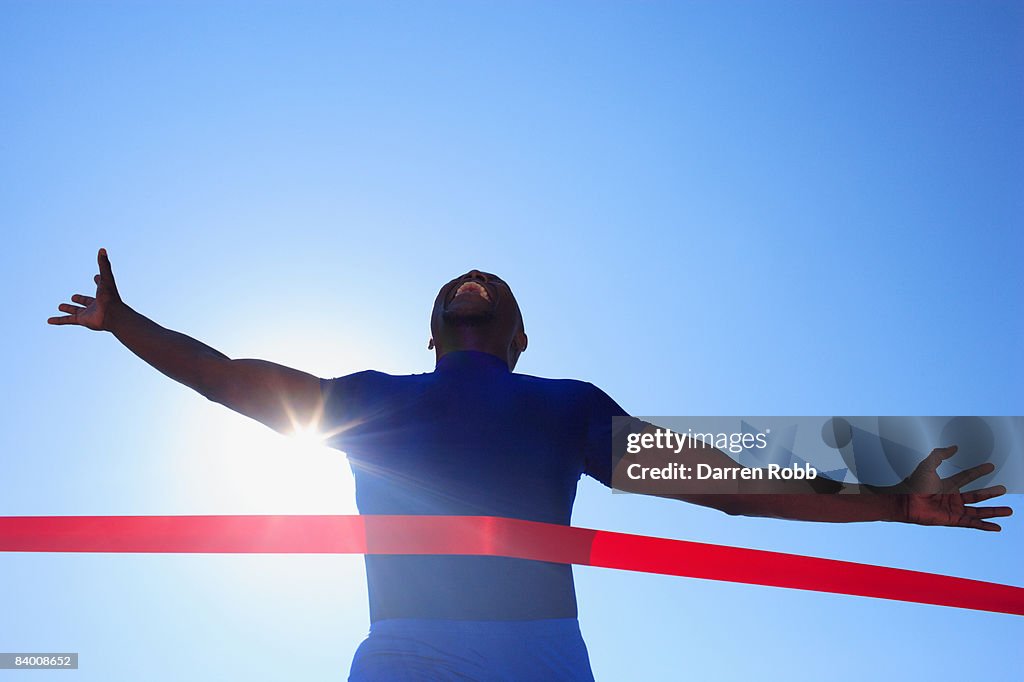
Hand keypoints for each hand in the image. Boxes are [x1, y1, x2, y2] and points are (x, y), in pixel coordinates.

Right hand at [48, 248, 122, 330]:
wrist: (113, 315)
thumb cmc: (110, 296)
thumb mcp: (106, 278)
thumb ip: (104, 264)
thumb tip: (102, 249)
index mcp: (103, 293)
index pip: (100, 285)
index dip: (99, 280)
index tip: (97, 276)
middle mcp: (96, 304)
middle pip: (86, 301)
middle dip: (81, 299)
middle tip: (74, 297)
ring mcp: (89, 313)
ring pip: (76, 311)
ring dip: (68, 309)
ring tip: (60, 306)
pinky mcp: (83, 320)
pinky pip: (68, 320)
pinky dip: (59, 320)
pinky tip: (49, 320)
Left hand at [895, 445, 1012, 530]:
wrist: (905, 501)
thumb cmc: (913, 484)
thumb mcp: (928, 465)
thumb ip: (940, 454)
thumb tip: (954, 447)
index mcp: (947, 485)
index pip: (967, 477)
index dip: (979, 471)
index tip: (990, 465)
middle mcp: (952, 497)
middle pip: (976, 495)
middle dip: (991, 493)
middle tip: (1004, 489)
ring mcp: (953, 509)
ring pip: (978, 511)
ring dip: (993, 511)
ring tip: (1009, 511)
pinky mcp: (953, 520)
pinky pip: (972, 523)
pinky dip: (984, 526)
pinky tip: (997, 527)